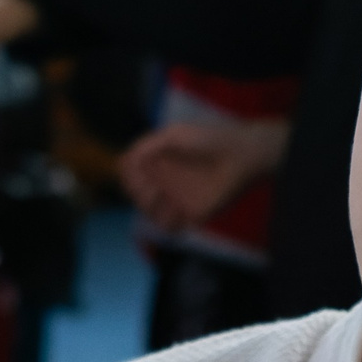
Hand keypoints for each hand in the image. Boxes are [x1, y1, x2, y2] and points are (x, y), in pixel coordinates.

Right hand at [119, 119, 289, 232]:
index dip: (128, 176)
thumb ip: (144, 146)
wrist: (239, 153)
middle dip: (139, 190)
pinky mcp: (192, 215)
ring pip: (150, 215)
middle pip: (136, 197)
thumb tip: (122, 164)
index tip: (138, 167)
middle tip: (153, 181)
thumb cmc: (208, 139)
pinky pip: (170, 227)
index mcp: (157, 166)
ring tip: (163, 192)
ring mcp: (178, 202)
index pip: (128, 178)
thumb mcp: (171, 134)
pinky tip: (175, 205)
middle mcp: (165, 185)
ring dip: (150, 205)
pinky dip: (167, 218)